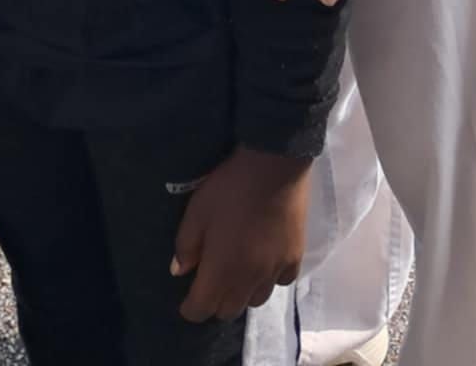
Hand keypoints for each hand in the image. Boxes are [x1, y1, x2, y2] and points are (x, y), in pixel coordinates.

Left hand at [172, 147, 309, 320]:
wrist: (274, 165)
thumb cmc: (229, 187)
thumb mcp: (197, 210)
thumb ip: (186, 245)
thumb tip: (179, 271)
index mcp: (221, 271)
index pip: (202, 308)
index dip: (191, 309)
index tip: (186, 301)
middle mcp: (249, 280)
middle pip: (229, 311)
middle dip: (215, 303)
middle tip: (209, 283)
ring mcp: (275, 270)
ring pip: (256, 300)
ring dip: (242, 294)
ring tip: (237, 273)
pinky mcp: (296, 257)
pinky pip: (281, 282)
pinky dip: (269, 279)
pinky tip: (264, 261)